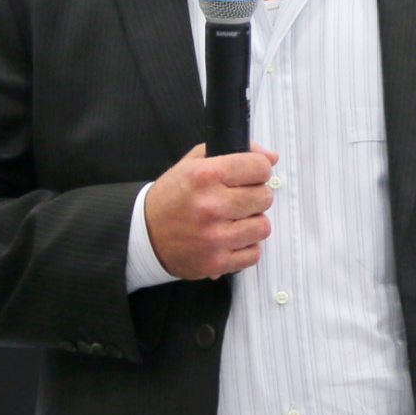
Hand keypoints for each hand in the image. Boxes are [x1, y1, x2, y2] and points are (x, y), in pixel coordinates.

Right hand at [145, 143, 278, 279]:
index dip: (258, 170)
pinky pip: (254, 253)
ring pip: (263, 226)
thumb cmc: (172, 197)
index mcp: (205, 176)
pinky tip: (231, 239)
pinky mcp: (215, 262)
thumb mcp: (193, 163)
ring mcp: (214, 237)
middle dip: (256, 195)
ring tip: (235, 220)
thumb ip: (234, 151)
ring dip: (253, 222)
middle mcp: (210, 206)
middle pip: (264, 197)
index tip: (250, 176)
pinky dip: (246, 246)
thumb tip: (272, 157)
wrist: (143, 234)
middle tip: (239, 199)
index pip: (259, 167)